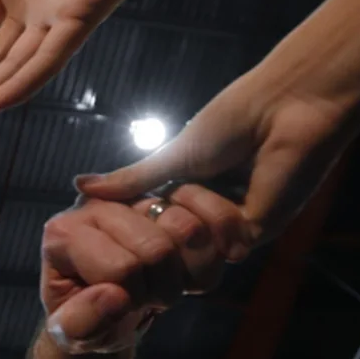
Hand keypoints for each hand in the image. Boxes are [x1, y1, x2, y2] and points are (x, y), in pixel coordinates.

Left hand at [40, 191, 240, 353]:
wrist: (110, 306)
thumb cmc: (86, 317)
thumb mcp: (72, 333)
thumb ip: (81, 324)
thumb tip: (116, 296)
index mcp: (64, 232)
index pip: (121, 268)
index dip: (131, 297)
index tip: (119, 303)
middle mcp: (99, 204)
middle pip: (158, 248)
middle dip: (162, 287)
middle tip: (147, 296)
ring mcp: (138, 198)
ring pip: (190, 229)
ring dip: (192, 271)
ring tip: (170, 280)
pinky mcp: (174, 200)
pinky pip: (218, 214)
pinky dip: (227, 243)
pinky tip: (222, 258)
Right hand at [74, 69, 357, 251]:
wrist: (281, 108)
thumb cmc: (232, 120)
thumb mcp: (169, 156)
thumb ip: (129, 180)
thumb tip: (78, 185)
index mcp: (189, 198)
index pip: (148, 232)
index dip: (137, 224)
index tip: (129, 208)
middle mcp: (210, 218)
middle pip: (167, 250)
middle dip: (164, 220)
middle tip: (174, 190)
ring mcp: (235, 228)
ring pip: (193, 250)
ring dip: (195, 215)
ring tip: (210, 182)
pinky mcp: (260, 232)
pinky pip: (224, 247)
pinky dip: (220, 217)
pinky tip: (236, 187)